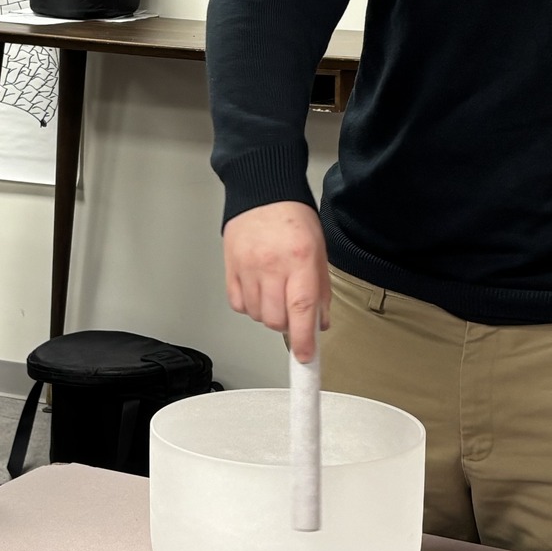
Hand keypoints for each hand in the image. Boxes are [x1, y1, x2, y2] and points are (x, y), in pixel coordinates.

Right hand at [223, 201, 329, 362]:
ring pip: (257, 314)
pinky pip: (238, 304)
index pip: (301, 308)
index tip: (306, 356)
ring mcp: (247, 267)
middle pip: (275, 318)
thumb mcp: (319, 252)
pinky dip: (250, 306)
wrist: (262, 193)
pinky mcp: (230, 268)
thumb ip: (321, 290)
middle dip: (287, 324)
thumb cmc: (293, 219)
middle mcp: (272, 265)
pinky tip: (259, 291)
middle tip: (293, 312)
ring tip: (275, 294)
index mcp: (300, 259)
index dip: (304, 339)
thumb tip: (319, 324)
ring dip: (269, 315)